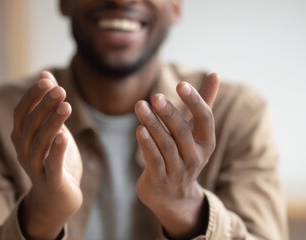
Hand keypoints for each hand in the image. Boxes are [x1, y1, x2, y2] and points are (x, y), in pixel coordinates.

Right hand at [11, 71, 82, 238]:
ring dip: (52, 123)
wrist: (58, 198)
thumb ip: (49, 104)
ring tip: (66, 106)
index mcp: (23, 138)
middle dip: (44, 106)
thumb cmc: (55, 159)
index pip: (21, 113)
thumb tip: (46, 73)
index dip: (32, 96)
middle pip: (30, 125)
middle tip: (60, 90)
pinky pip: (51, 165)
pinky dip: (56, 150)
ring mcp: (35, 168)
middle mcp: (24, 151)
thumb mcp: (53, 129)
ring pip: (39, 143)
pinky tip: (64, 135)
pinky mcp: (51, 182)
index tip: (47, 80)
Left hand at [134, 73, 219, 237]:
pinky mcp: (160, 179)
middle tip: (155, 96)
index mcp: (206, 142)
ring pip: (166, 144)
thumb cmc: (185, 153)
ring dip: (152, 124)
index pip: (205, 119)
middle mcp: (195, 156)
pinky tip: (139, 129)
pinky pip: (154, 160)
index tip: (181, 84)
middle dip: (169, 113)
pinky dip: (147, 144)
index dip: (194, 101)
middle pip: (182, 131)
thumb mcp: (197, 132)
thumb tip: (216, 74)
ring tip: (140, 106)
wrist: (174, 197)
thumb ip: (204, 103)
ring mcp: (178, 170)